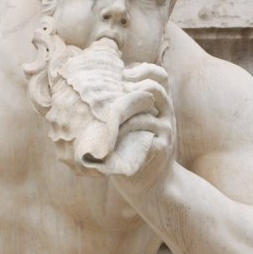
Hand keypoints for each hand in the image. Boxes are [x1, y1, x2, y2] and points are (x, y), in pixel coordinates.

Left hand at [105, 71, 175, 198]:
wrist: (152, 184)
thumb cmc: (133, 151)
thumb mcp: (131, 125)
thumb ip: (122, 108)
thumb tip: (86, 90)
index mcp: (158, 105)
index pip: (159, 76)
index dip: (144, 69)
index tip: (123, 73)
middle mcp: (166, 114)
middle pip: (156, 88)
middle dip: (134, 85)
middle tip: (117, 88)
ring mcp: (166, 130)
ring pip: (143, 115)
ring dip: (121, 115)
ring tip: (105, 120)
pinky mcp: (162, 147)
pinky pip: (142, 135)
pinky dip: (124, 134)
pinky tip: (110, 140)